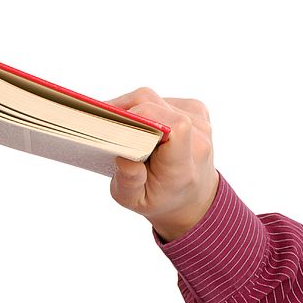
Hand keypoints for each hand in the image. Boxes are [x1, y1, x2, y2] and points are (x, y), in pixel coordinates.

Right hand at [106, 88, 218, 241]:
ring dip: (132, 110)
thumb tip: (123, 156)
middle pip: (155, 106)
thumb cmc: (160, 199)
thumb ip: (128, 183)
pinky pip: (162, 100)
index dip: (141, 118)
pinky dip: (145, 109)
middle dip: (124, 112)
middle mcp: (198, 139)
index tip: (114, 126)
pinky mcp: (196, 110)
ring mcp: (201, 122)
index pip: (172, 127)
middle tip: (102, 124)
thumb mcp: (136, 202)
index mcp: (182, 166)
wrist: (192, 197)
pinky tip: (139, 126)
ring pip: (156, 99)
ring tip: (117, 127)